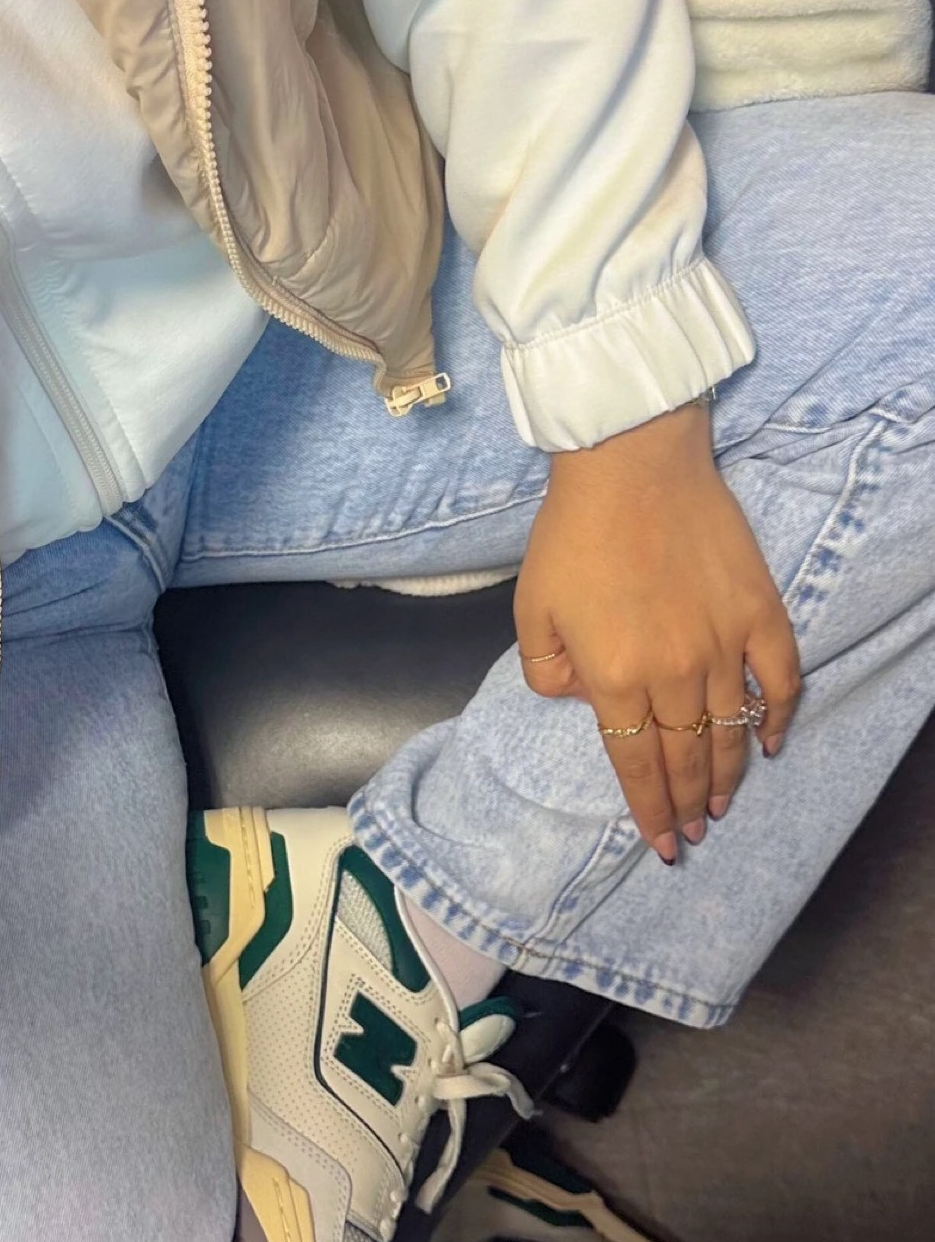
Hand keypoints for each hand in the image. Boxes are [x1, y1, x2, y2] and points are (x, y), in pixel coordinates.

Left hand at [514, 401, 800, 862]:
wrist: (629, 465)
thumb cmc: (571, 533)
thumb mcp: (529, 609)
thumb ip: (545, 670)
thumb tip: (578, 699)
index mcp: (613, 677)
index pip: (635, 763)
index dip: (649, 810)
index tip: (662, 843)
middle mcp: (671, 673)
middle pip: (684, 757)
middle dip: (687, 805)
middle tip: (692, 834)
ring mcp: (721, 644)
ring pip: (729, 730)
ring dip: (727, 775)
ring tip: (722, 806)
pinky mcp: (758, 613)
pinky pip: (778, 680)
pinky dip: (777, 717)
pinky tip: (772, 742)